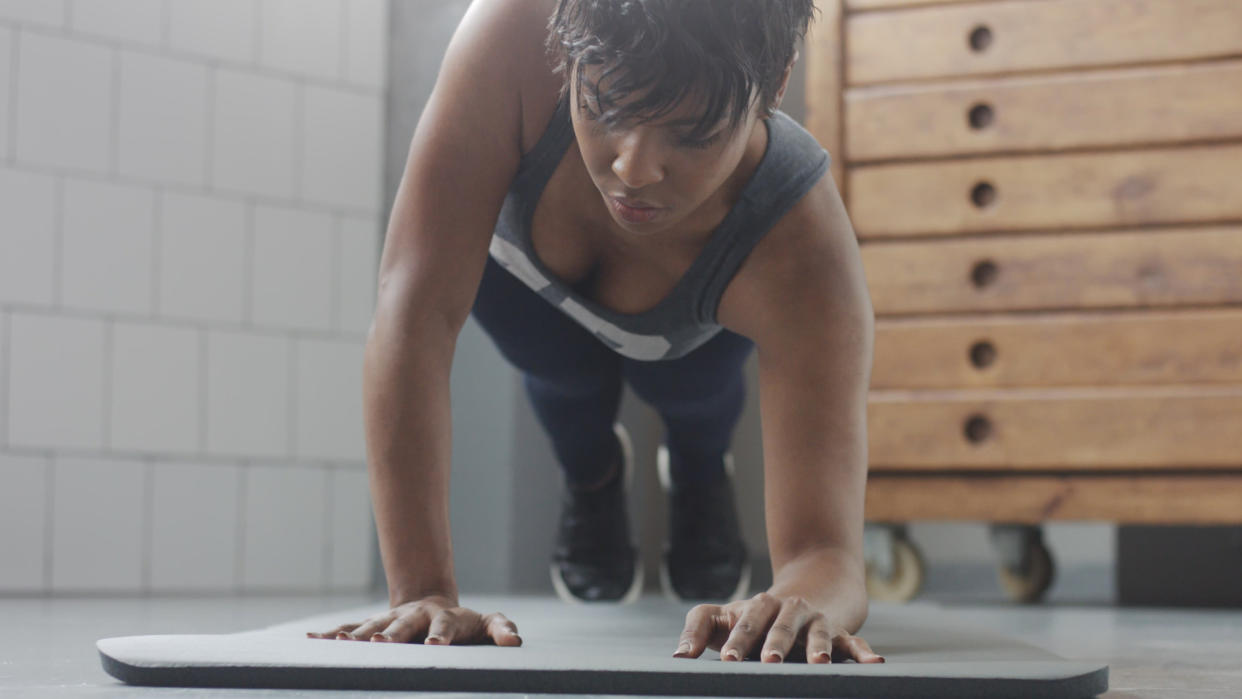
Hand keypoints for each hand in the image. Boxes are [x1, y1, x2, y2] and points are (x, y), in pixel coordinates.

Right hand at [306, 594, 521, 645]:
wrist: (434, 605)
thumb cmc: (466, 624)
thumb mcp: (488, 624)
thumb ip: (502, 629)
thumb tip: (514, 641)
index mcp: (443, 617)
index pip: (444, 627)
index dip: (441, 635)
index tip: (436, 647)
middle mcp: (413, 616)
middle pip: (402, 625)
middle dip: (391, 635)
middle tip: (380, 646)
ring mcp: (392, 620)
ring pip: (372, 627)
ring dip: (357, 636)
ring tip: (343, 646)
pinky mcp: (374, 627)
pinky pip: (350, 630)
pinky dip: (332, 635)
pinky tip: (313, 640)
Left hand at [671, 592, 883, 663]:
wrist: (812, 588)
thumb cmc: (756, 615)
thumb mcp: (726, 616)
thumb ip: (698, 629)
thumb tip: (678, 656)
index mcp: (760, 608)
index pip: (746, 623)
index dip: (737, 640)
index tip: (726, 659)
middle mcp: (790, 611)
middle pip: (781, 626)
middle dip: (775, 643)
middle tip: (768, 661)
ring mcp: (817, 622)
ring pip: (818, 632)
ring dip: (818, 647)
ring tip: (817, 664)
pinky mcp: (841, 634)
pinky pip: (854, 643)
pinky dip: (864, 653)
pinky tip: (875, 664)